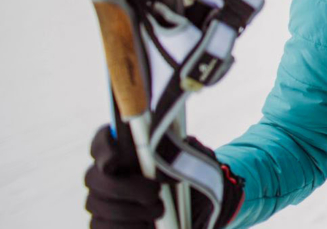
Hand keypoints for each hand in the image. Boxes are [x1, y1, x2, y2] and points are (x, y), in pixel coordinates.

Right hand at [85, 125, 243, 228]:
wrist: (199, 209)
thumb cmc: (194, 179)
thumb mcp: (196, 162)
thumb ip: (180, 155)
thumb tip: (160, 169)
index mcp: (126, 149)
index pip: (101, 141)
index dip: (103, 147)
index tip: (116, 158)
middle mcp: (107, 173)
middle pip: (94, 177)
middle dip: (125, 187)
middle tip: (154, 193)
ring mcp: (101, 200)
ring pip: (96, 204)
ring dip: (130, 211)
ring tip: (159, 211)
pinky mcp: (103, 222)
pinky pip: (100, 226)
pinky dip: (124, 227)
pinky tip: (145, 226)